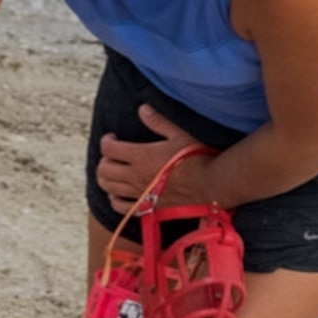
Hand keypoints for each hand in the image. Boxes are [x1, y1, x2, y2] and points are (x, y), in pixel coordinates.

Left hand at [95, 105, 209, 213]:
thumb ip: (159, 122)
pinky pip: (120, 207)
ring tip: (114, 171)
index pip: (108, 149)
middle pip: (103, 169)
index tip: (113, 138)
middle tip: (113, 155)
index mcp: (141, 156)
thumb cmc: (199, 156)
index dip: (107, 141)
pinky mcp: (148, 208)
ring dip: (106, 178)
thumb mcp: (180, 134)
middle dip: (104, 160)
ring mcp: (140, 194)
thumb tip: (142, 109)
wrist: (213, 184)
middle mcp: (136, 176)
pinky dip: (114, 200)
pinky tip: (118, 193)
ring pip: (108, 188)